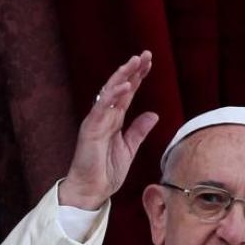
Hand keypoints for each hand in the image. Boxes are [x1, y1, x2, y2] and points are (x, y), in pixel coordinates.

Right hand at [60, 51, 158, 209]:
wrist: (92, 190)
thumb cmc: (106, 171)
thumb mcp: (129, 148)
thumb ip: (139, 130)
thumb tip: (154, 114)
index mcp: (114, 120)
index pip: (127, 93)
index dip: (138, 77)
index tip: (149, 63)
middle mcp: (105, 116)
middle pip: (119, 87)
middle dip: (132, 70)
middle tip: (145, 55)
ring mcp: (97, 121)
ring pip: (109, 92)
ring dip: (123, 76)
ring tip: (136, 62)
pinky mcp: (91, 129)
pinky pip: (102, 108)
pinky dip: (113, 96)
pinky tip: (125, 85)